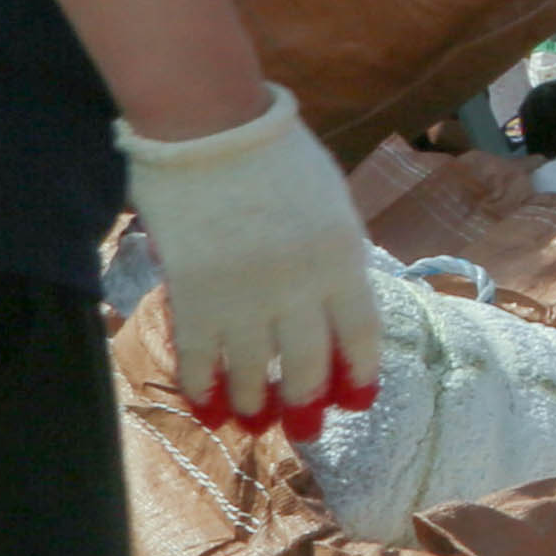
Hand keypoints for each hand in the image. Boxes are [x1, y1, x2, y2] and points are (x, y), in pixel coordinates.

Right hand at [119, 87, 383, 437]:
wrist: (212, 126)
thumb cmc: (277, 155)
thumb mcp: (330, 203)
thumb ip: (334, 254)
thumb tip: (334, 302)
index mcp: (343, 258)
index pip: (359, 333)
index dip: (359, 372)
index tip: (357, 400)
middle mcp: (300, 286)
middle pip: (307, 363)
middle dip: (306, 402)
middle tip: (306, 429)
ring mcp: (245, 293)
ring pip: (252, 369)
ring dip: (255, 403)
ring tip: (257, 424)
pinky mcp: (195, 293)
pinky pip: (201, 355)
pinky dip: (203, 386)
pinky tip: (207, 407)